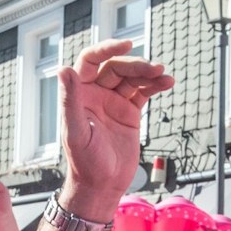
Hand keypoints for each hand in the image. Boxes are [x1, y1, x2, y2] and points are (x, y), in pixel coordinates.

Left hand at [57, 41, 171, 218]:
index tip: (127, 44)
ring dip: (149, 73)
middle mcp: (95, 94)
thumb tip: (63, 69)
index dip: (107, 49)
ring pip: (132, 77)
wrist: (102, 186)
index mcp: (79, 94)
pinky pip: (144, 91)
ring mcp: (113, 101)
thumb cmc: (84, 162)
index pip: (91, 60)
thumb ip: (70, 100)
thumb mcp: (76, 131)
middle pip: (116, 67)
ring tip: (163, 75)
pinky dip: (155, 85)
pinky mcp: (129, 112)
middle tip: (154, 69)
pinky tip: (167, 83)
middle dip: (136, 65)